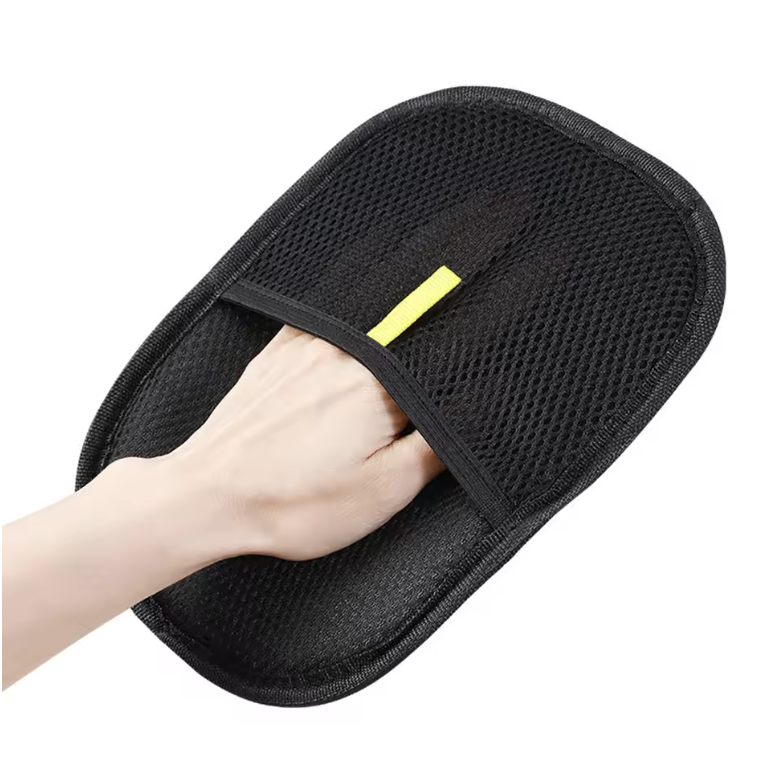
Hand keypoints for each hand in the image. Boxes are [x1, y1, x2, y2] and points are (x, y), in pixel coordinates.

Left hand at [140, 325, 444, 560]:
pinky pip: (328, 328)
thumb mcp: (381, 493)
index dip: (454, 386)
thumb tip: (470, 414)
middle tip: (413, 409)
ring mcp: (308, 346)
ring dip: (389, 344)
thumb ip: (435, 450)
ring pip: (372, 331)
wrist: (208, 498)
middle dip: (424, 361)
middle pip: (408, 343)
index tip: (455, 400)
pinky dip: (348, 336)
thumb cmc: (289, 503)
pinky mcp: (279, 351)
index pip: (441, 369)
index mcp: (380, 386)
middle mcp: (347, 353)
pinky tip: (344, 364)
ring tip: (384, 378)